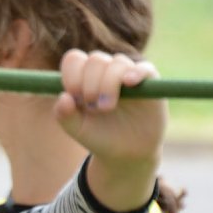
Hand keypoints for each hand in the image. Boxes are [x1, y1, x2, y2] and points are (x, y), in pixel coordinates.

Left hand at [55, 50, 166, 210]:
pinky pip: (145, 68)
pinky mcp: (149, 83)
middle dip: (90, 83)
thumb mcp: (77, 129)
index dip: (72, 74)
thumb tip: (63, 96)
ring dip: (109, 83)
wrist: (127, 153)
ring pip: (117, 62)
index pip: (74, 59)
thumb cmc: (99, 137)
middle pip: (95, 59)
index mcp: (84, 78)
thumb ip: (63, 114)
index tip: (74, 96)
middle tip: (93, 107)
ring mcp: (127, 75)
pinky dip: (137, 72)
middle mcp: (105, 72)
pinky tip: (129, 82)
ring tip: (107, 107)